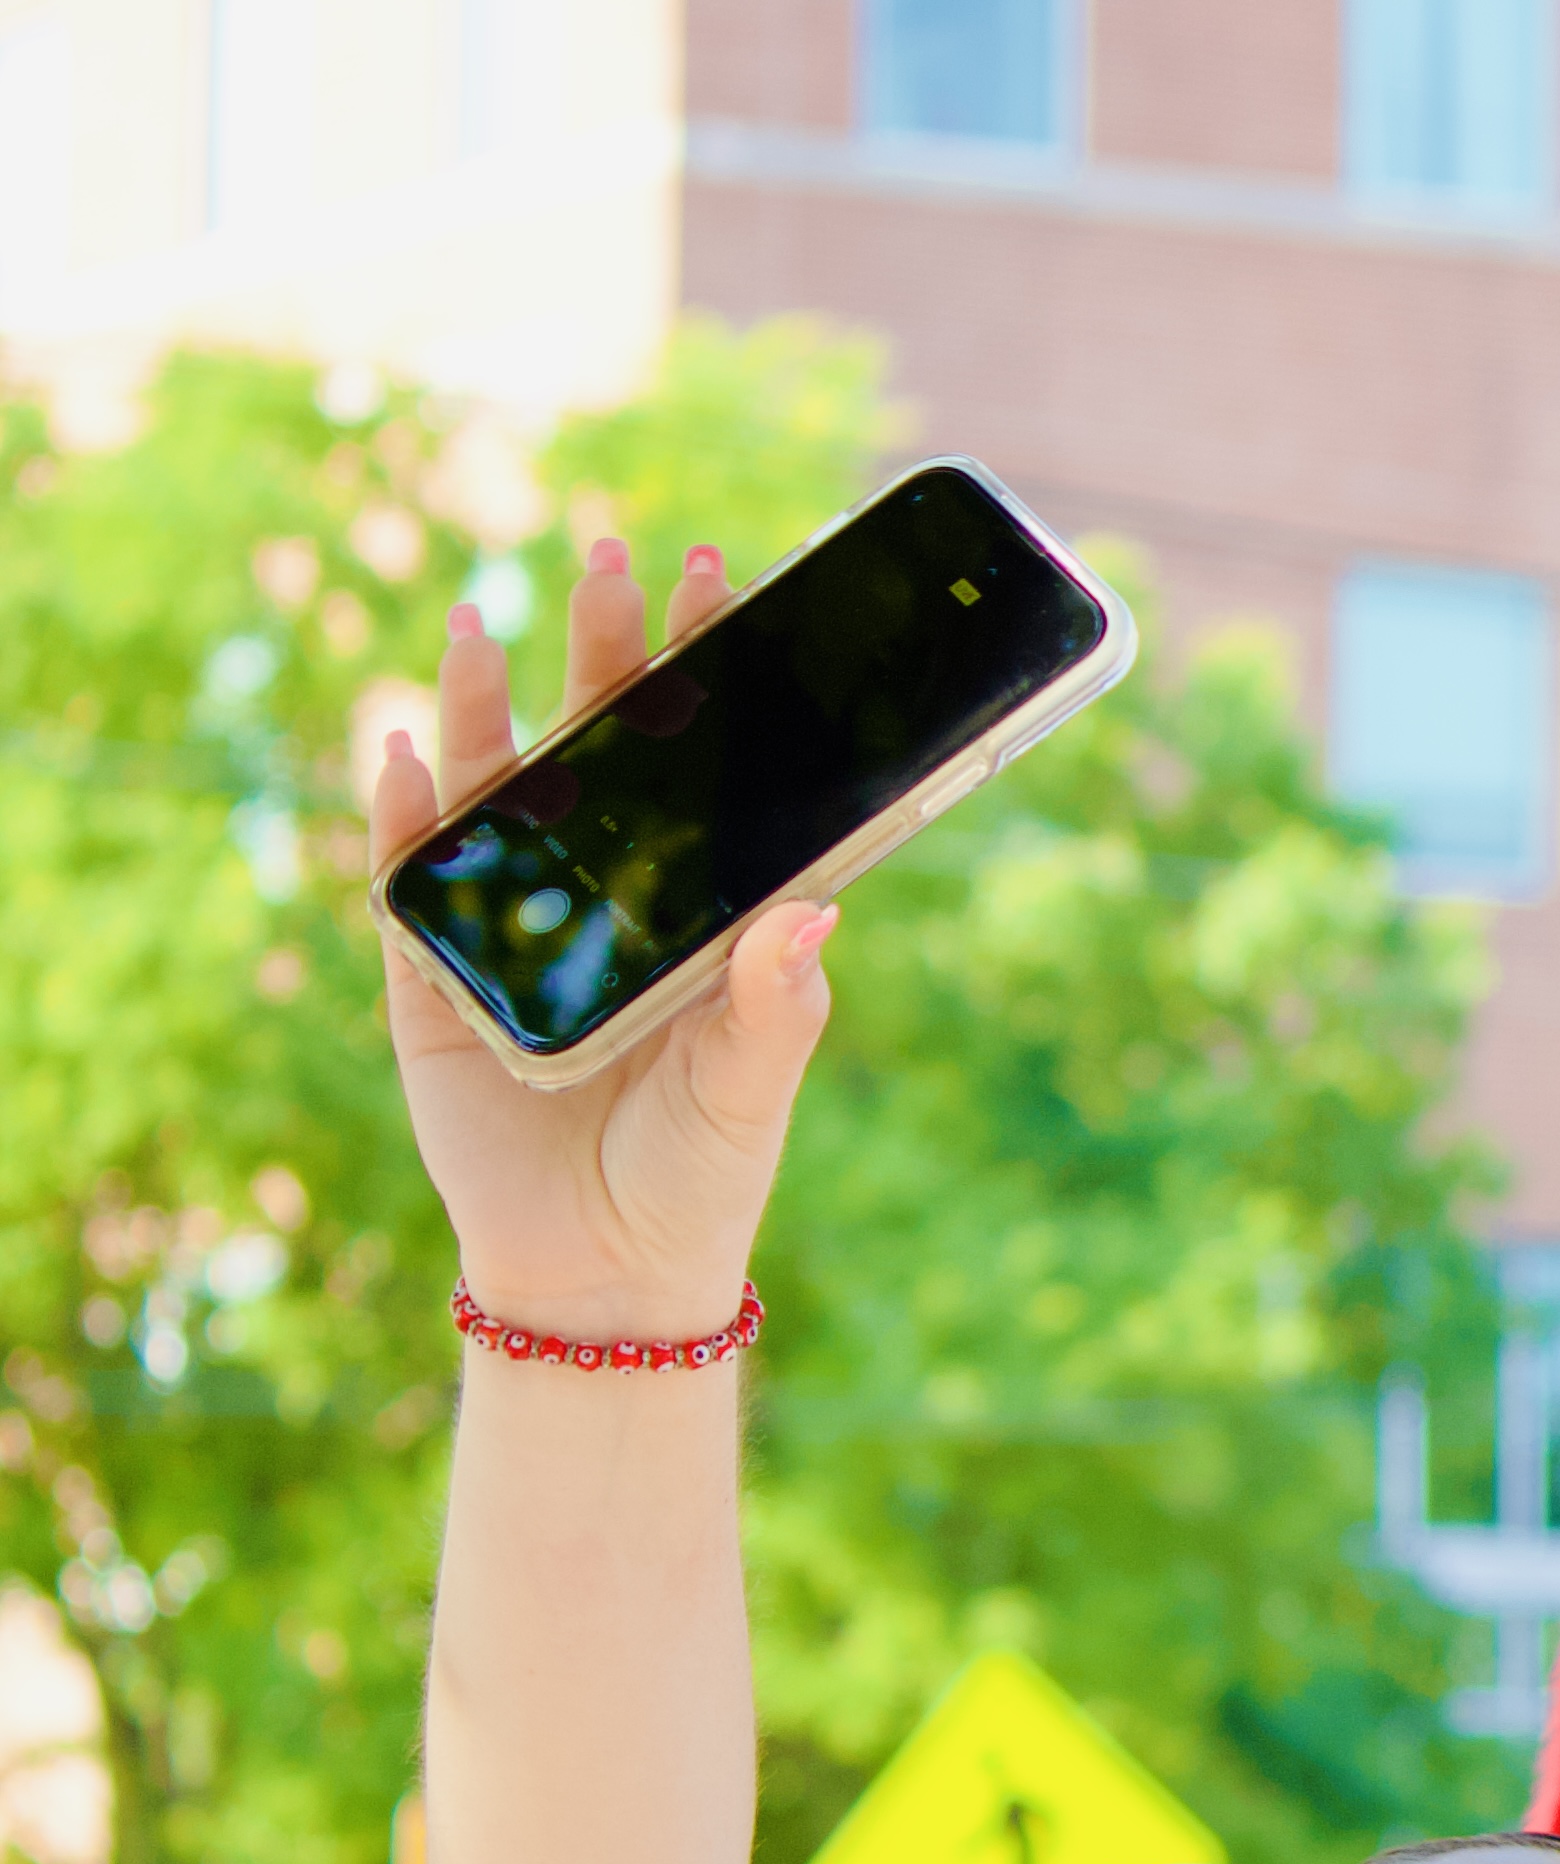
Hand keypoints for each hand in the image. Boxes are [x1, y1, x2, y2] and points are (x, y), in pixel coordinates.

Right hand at [371, 539, 835, 1342]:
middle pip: (599, 749)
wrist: (608, 1273)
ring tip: (479, 624)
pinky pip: (408, 882)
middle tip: (608, 554)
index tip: (723, 574)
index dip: (704, 671)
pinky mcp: (432, 979)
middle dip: (602, 651)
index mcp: (693, 905)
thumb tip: (818, 908)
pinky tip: (400, 751)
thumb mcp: (754, 1088)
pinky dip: (401, 816)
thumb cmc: (700, 1173)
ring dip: (482, 708)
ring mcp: (512, 927)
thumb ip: (782, 1004)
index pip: (703, 765)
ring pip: (494, 791)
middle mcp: (604, 895)